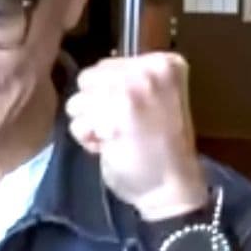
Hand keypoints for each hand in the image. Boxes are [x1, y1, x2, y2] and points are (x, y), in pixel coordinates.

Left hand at [66, 53, 208, 221]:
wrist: (172, 187)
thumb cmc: (161, 147)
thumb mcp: (153, 99)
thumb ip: (127, 80)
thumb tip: (91, 78)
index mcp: (165, 63)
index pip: (107, 65)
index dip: (109, 94)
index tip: (131, 114)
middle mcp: (149, 69)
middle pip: (89, 78)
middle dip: (96, 105)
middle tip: (121, 127)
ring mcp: (132, 90)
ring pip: (79, 99)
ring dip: (90, 122)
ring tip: (116, 137)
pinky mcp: (115, 115)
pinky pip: (78, 122)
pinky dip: (87, 139)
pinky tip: (111, 147)